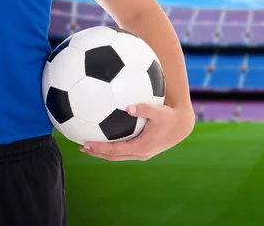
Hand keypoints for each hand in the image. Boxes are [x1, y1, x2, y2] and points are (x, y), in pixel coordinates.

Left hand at [80, 103, 194, 160]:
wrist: (181, 126)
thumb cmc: (170, 117)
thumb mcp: (158, 111)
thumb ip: (144, 109)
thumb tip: (129, 107)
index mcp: (140, 147)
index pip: (114, 150)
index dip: (99, 148)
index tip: (85, 144)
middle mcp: (139, 153)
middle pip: (113, 156)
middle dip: (97, 152)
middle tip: (82, 147)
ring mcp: (142, 153)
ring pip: (118, 156)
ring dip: (103, 152)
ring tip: (89, 146)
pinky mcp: (143, 150)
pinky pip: (124, 151)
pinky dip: (112, 148)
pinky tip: (106, 138)